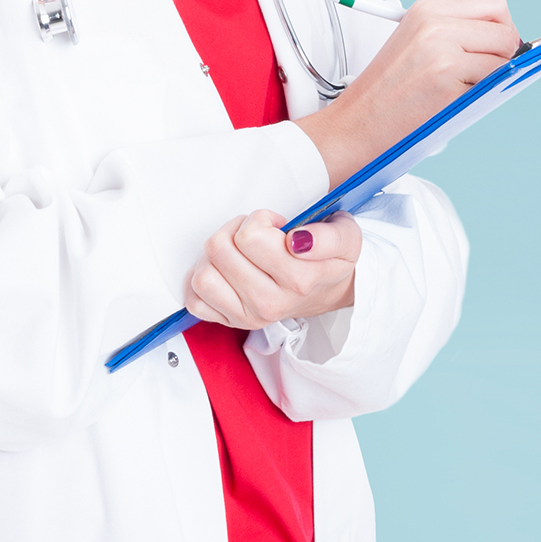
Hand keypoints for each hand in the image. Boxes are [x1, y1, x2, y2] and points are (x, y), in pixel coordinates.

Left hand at [184, 209, 361, 329]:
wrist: (327, 290)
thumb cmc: (329, 259)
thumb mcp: (345, 237)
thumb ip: (328, 236)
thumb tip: (298, 240)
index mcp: (298, 280)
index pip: (250, 236)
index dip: (260, 220)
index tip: (276, 226)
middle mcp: (270, 304)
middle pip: (219, 249)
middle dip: (235, 230)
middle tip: (256, 235)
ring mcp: (247, 316)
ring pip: (203, 275)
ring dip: (217, 254)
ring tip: (240, 251)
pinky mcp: (230, 322)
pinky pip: (195, 301)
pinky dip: (204, 279)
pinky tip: (226, 271)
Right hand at [298, 0, 520, 188]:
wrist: (356, 124)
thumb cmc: (386, 93)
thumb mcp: (416, 43)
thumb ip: (456, 32)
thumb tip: (509, 41)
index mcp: (426, 9)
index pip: (493, 2)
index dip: (500, 26)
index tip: (492, 47)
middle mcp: (434, 22)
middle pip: (505, 25)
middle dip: (505, 50)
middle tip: (483, 70)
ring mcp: (441, 49)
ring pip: (505, 53)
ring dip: (494, 74)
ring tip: (461, 87)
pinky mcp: (447, 77)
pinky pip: (494, 79)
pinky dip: (484, 92)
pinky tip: (455, 99)